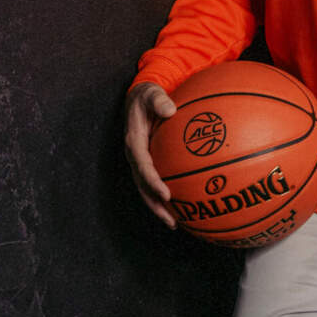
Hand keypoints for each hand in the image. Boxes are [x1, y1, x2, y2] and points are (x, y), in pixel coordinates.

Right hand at [124, 81, 177, 227]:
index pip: (142, 166)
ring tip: (175, 223)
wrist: (140, 99)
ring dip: (159, 207)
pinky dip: (166, 196)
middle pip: (143, 186)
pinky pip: (156, 182)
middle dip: (155, 204)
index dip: (152, 181)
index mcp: (134, 142)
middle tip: (171, 220)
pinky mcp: (149, 163)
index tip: (166, 193)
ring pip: (147, 189)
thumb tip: (169, 108)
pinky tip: (182, 206)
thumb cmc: (147, 96)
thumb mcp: (151, 93)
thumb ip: (158, 100)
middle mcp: (135, 156)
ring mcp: (141, 162)